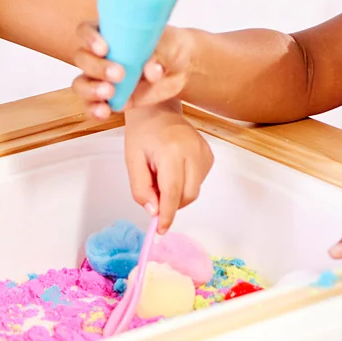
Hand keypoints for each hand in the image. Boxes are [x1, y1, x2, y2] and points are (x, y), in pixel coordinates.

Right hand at [71, 22, 194, 119]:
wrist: (181, 68)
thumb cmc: (170, 46)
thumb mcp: (168, 44)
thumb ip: (157, 55)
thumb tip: (151, 71)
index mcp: (108, 32)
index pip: (86, 31)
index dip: (89, 39)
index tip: (104, 49)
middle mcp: (99, 55)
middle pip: (82, 59)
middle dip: (97, 68)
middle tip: (120, 74)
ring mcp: (102, 78)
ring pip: (81, 84)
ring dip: (91, 90)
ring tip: (109, 93)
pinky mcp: (110, 98)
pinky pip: (93, 106)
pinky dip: (95, 110)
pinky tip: (104, 112)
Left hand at [123, 103, 212, 229]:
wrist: (159, 109)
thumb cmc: (142, 132)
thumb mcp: (132, 160)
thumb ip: (140, 188)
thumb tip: (154, 211)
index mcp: (172, 150)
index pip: (172, 191)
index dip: (166, 214)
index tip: (160, 230)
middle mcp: (193, 151)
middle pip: (186, 195)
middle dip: (170, 203)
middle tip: (153, 192)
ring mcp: (204, 153)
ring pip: (193, 191)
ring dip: (176, 193)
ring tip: (161, 175)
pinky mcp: (209, 156)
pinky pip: (197, 182)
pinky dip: (184, 184)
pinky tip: (174, 170)